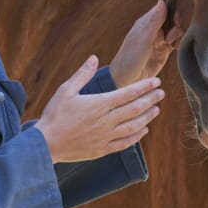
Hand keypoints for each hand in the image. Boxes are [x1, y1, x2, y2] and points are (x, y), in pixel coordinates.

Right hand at [35, 56, 165, 162]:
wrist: (46, 144)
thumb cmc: (54, 115)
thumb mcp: (65, 90)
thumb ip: (82, 74)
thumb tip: (94, 58)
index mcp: (99, 104)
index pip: (128, 93)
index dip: (144, 87)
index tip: (156, 81)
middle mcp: (106, 121)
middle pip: (135, 109)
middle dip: (150, 100)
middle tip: (161, 93)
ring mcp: (105, 137)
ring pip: (133, 126)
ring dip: (147, 117)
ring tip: (156, 109)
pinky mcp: (102, 149)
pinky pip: (125, 143)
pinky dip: (137, 136)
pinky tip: (143, 130)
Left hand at [109, 0, 182, 87]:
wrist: (126, 80)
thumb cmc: (129, 58)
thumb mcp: (143, 38)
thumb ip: (154, 21)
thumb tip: (163, 2)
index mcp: (146, 22)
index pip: (163, 8)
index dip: (172, 11)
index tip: (174, 20)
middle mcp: (153, 29)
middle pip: (172, 19)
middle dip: (176, 24)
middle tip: (171, 35)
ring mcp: (159, 40)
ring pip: (176, 30)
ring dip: (177, 35)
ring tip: (170, 43)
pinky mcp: (164, 51)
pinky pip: (176, 42)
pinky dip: (178, 43)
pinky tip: (174, 48)